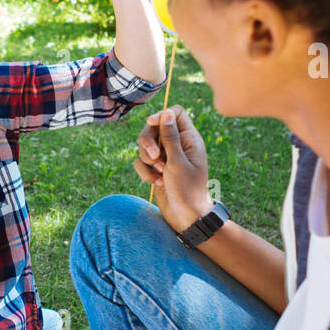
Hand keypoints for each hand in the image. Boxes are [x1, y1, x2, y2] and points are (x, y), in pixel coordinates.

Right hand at [134, 105, 214, 233]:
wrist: (186, 216)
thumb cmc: (188, 190)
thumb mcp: (178, 162)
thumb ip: (170, 137)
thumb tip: (165, 113)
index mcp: (189, 139)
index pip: (175, 113)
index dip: (162, 114)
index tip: (150, 123)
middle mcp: (177, 144)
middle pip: (154, 127)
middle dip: (148, 142)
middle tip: (155, 158)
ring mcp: (165, 156)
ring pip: (144, 145)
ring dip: (147, 160)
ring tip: (159, 174)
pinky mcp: (155, 168)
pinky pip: (140, 162)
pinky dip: (145, 172)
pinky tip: (156, 182)